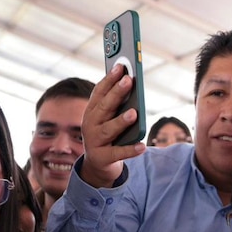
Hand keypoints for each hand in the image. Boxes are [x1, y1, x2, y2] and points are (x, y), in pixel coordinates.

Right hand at [78, 64, 146, 187]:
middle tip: (128, 81)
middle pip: (104, 107)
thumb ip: (116, 103)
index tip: (121, 66)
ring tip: (134, 113)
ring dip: (121, 121)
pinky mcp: (102, 158)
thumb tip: (131, 82)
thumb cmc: (107, 135)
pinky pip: (118, 153)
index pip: (99, 92)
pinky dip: (130, 150)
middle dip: (116, 93)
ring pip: (109, 130)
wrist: (96, 165)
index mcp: (91, 112)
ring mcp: (95, 142)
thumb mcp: (108, 118)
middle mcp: (90, 125)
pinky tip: (142, 146)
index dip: (109, 79)